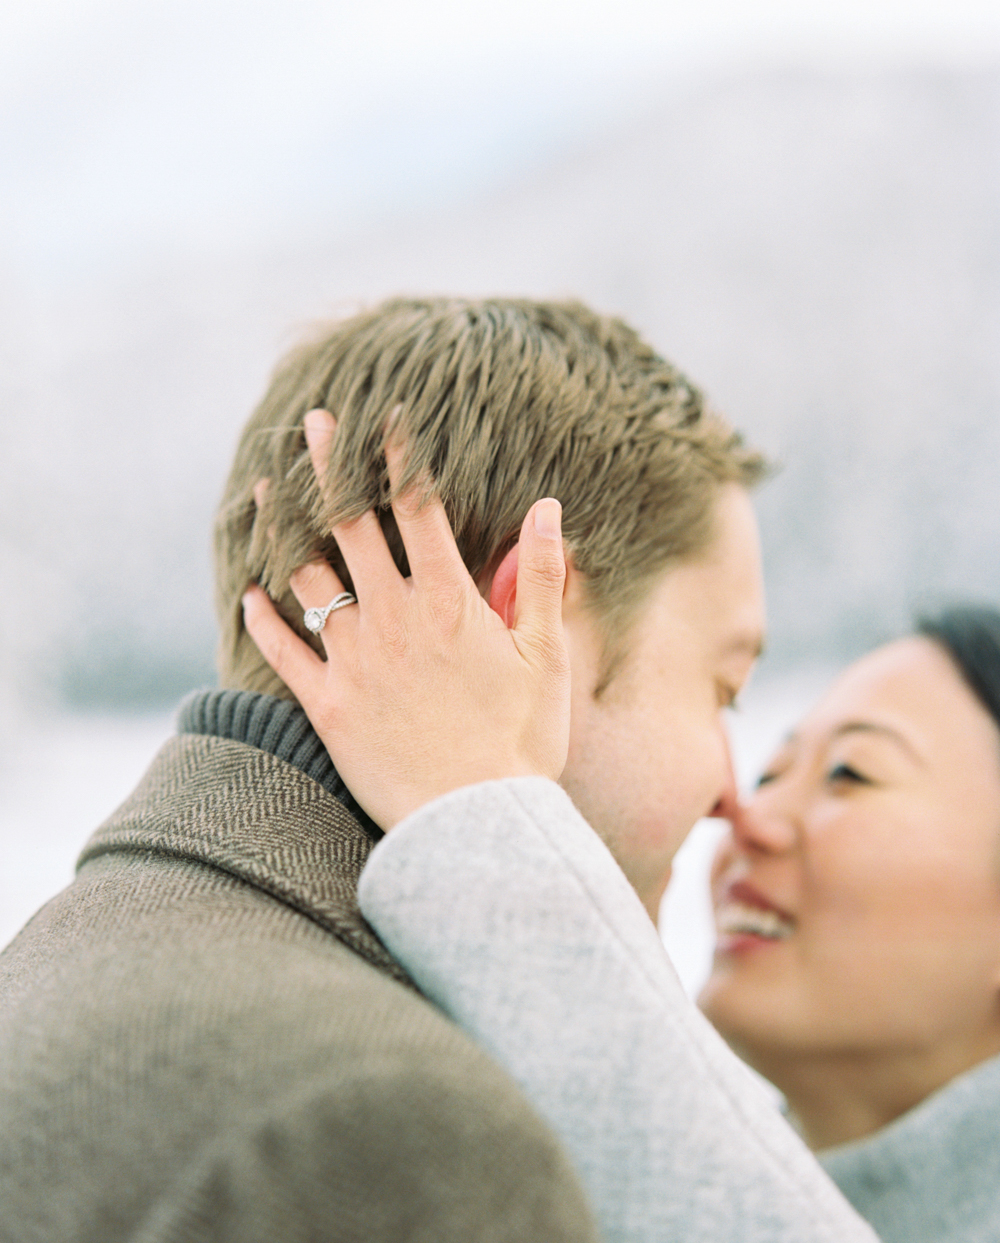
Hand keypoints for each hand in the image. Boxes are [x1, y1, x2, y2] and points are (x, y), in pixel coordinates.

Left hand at [242, 410, 569, 829]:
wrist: (477, 824)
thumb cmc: (523, 742)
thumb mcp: (548, 656)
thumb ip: (540, 577)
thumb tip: (548, 507)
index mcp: (449, 603)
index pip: (418, 510)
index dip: (398, 458)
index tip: (383, 418)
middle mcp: (393, 619)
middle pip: (350, 526)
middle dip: (329, 467)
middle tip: (311, 422)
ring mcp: (353, 660)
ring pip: (307, 576)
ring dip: (285, 527)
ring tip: (269, 489)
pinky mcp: (326, 704)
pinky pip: (282, 651)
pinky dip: (263, 618)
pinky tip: (250, 592)